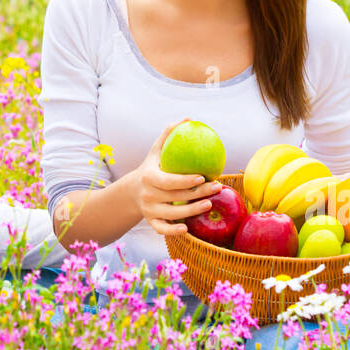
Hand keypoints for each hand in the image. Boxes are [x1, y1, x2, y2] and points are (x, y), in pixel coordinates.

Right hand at [133, 119, 223, 236]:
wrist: (132, 191)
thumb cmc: (150, 168)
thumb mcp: (155, 151)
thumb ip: (169, 135)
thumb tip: (188, 118)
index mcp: (149, 177)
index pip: (169, 181)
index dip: (185, 181)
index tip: (202, 176)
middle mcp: (148, 195)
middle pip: (176, 197)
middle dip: (198, 193)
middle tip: (217, 187)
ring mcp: (149, 210)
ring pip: (173, 214)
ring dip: (193, 211)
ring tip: (210, 203)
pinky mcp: (151, 222)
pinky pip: (162, 230)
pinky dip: (173, 231)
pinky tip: (187, 228)